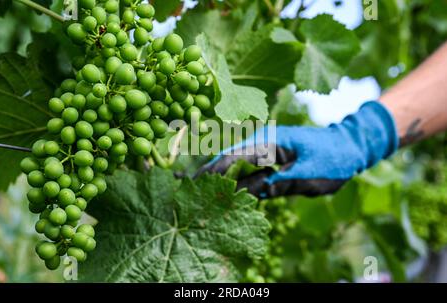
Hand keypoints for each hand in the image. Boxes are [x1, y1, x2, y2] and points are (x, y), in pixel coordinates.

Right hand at [197, 101, 398, 197]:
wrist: (349, 146)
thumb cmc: (334, 158)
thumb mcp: (311, 174)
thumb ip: (282, 183)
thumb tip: (254, 193)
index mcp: (269, 141)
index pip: (233, 156)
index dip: (213, 171)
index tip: (195, 185)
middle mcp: (261, 143)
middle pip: (228, 160)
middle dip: (210, 175)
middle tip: (190, 193)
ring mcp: (264, 151)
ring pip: (235, 166)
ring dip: (221, 180)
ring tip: (201, 195)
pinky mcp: (268, 160)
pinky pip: (248, 171)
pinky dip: (237, 182)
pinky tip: (227, 194)